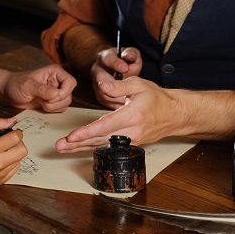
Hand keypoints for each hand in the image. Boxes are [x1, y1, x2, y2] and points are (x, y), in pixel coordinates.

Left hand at [0, 64, 75, 112]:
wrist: (9, 92)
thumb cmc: (16, 84)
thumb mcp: (27, 86)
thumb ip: (42, 89)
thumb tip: (56, 94)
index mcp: (55, 72)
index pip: (71, 82)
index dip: (64, 92)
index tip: (50, 97)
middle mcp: (58, 81)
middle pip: (69, 96)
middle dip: (55, 102)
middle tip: (41, 100)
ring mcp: (56, 92)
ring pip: (65, 104)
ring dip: (53, 107)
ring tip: (40, 102)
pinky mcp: (53, 102)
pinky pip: (60, 109)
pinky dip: (52, 111)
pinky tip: (41, 105)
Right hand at [0, 117, 25, 186]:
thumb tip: (13, 120)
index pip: (15, 138)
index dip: (17, 133)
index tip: (14, 133)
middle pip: (22, 151)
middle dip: (19, 144)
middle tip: (11, 142)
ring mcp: (1, 173)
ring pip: (20, 159)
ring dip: (15, 153)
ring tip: (3, 152)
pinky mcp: (3, 180)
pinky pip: (15, 168)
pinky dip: (11, 162)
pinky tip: (2, 160)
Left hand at [54, 77, 180, 152]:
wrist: (174, 115)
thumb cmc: (157, 98)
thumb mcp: (139, 85)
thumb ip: (119, 86)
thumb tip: (103, 86)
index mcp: (132, 115)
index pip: (106, 126)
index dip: (87, 132)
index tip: (72, 136)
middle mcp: (132, 131)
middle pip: (100, 140)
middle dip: (78, 143)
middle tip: (60, 145)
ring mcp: (132, 140)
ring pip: (102, 146)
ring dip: (81, 147)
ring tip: (64, 148)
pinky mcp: (130, 144)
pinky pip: (108, 146)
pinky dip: (92, 147)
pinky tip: (79, 148)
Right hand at [92, 48, 141, 107]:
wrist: (118, 71)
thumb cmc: (126, 62)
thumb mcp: (131, 54)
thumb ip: (131, 54)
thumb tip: (128, 57)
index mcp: (105, 57)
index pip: (107, 59)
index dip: (116, 64)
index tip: (125, 68)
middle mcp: (97, 70)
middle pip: (101, 78)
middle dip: (113, 85)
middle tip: (126, 90)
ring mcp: (96, 83)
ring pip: (102, 92)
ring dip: (116, 97)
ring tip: (128, 99)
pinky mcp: (99, 94)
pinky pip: (105, 102)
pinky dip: (116, 104)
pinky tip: (126, 104)